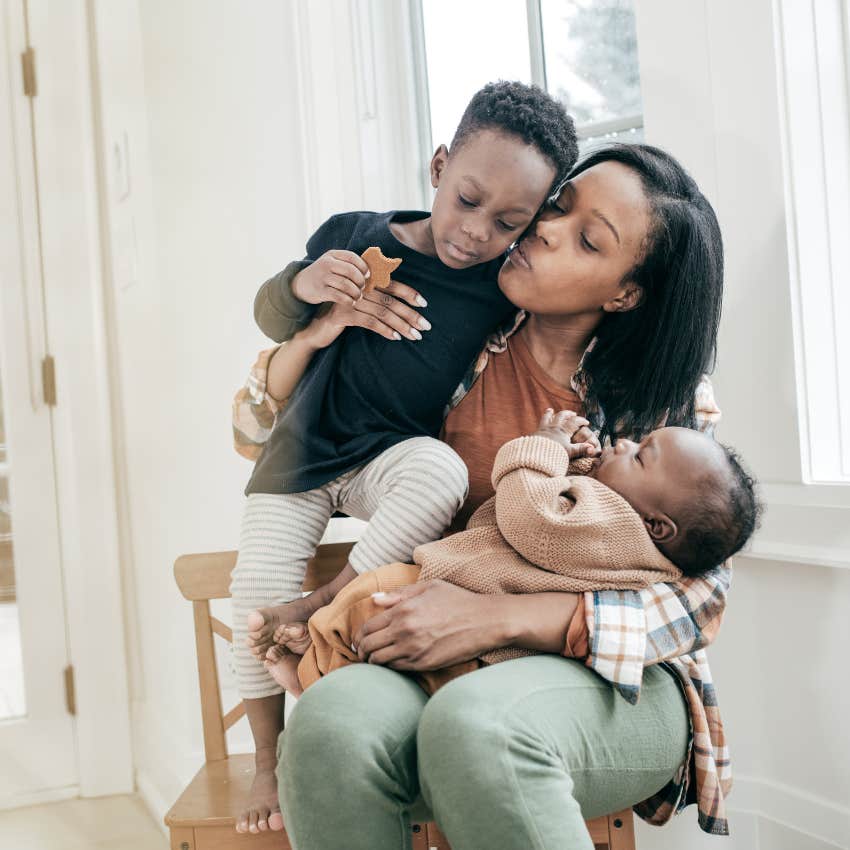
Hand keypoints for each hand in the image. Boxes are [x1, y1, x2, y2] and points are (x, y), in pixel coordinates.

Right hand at [292, 249, 370, 304]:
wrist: (301, 284)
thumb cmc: (324, 275)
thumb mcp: (333, 264)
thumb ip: (347, 265)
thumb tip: (371, 273)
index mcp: (332, 254)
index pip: (352, 257)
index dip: (363, 267)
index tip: (367, 275)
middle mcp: (326, 264)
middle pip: (351, 271)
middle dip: (360, 281)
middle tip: (362, 288)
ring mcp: (322, 277)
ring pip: (346, 285)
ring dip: (356, 293)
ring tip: (358, 296)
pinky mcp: (320, 291)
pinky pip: (339, 296)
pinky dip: (348, 300)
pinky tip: (351, 302)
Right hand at [300, 283, 431, 348]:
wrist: (316, 327)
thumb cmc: (345, 316)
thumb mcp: (362, 306)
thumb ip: (379, 301)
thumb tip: (406, 310)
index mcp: (366, 283)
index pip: (392, 285)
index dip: (409, 293)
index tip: (424, 304)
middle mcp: (359, 288)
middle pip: (390, 300)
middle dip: (410, 314)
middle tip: (426, 326)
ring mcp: (350, 300)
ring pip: (382, 312)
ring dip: (401, 325)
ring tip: (415, 336)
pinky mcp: (343, 314)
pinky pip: (369, 322)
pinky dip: (384, 330)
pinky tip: (395, 337)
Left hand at [352, 581, 501, 670]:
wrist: (485, 621)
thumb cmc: (458, 600)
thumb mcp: (429, 587)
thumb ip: (399, 594)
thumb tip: (374, 599)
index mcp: (403, 610)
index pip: (367, 627)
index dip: (359, 635)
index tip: (358, 639)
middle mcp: (404, 631)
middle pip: (368, 646)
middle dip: (361, 650)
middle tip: (362, 652)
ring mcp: (414, 650)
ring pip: (379, 661)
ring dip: (373, 660)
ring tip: (375, 658)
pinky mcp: (424, 664)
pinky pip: (397, 669)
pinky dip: (390, 666)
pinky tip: (393, 662)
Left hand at [533, 409, 599, 459]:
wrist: (537, 455)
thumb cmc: (554, 455)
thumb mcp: (570, 452)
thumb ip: (581, 449)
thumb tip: (592, 448)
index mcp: (563, 431)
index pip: (575, 422)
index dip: (581, 421)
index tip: (587, 422)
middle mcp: (554, 427)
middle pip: (562, 416)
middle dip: (569, 414)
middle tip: (573, 414)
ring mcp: (545, 429)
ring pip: (548, 417)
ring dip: (551, 413)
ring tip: (552, 410)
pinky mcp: (537, 432)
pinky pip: (541, 422)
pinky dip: (543, 418)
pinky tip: (543, 419)